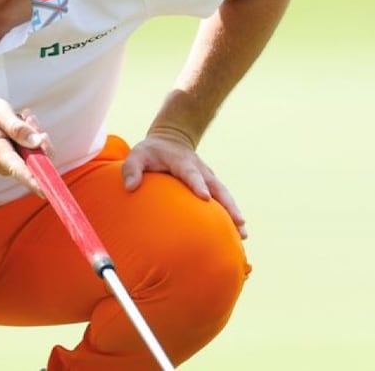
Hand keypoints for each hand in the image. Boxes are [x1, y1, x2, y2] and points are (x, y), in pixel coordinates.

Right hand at [0, 97, 50, 194]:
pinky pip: (33, 151)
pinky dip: (32, 136)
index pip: (18, 170)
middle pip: (36, 160)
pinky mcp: (16, 161)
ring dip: (35, 134)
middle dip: (40, 138)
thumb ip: (17, 128)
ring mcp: (10, 164)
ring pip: (37, 154)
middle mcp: (5, 164)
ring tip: (21, 118)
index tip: (46, 191)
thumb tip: (37, 142)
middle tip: (27, 119)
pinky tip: (22, 123)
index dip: (33, 181)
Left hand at [122, 129, 246, 238]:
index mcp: (182, 162)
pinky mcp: (211, 185)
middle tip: (238, 221)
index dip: (198, 184)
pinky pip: (223, 201)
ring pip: (224, 196)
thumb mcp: (137, 155)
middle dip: (228, 205)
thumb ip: (131, 169)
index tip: (205, 197)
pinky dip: (231, 215)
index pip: (191, 173)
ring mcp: (208, 178)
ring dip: (234, 213)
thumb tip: (130, 187)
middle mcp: (200, 170)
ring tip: (243, 234)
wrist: (171, 140)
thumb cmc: (151, 152)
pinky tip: (238, 234)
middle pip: (217, 188)